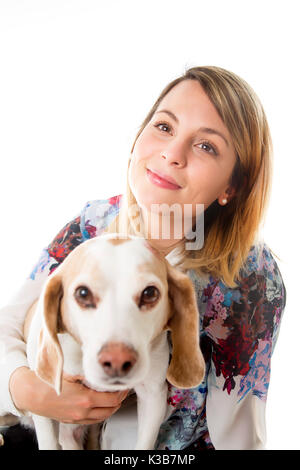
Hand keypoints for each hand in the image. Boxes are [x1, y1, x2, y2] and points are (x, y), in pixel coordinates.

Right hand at [9, 366, 128, 424]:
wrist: (32, 394)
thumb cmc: (50, 382)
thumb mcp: (72, 374)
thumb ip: (89, 377)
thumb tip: (102, 375)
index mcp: (85, 399)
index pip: (113, 398)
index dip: (121, 391)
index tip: (123, 384)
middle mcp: (84, 411)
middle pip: (111, 408)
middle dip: (119, 398)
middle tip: (122, 389)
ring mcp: (78, 418)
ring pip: (104, 416)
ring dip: (112, 407)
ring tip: (115, 397)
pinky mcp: (73, 420)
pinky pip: (93, 420)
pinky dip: (102, 413)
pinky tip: (102, 405)